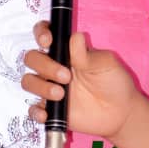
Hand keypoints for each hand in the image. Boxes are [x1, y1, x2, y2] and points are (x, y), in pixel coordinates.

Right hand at [22, 22, 143, 141]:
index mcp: (66, 51)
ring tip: (61, 94)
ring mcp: (50, 87)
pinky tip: (47, 114)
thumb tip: (75, 36)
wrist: (120, 112)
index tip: (48, 41)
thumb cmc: (113, 81)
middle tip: (66, 77)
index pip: (45, 34)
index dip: (41, 33)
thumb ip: (86, 54)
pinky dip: (36, 111)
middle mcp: (54, 66)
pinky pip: (33, 109)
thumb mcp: (105, 64)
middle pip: (32, 58)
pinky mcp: (50, 109)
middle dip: (45, 66)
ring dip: (41, 87)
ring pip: (28, 81)